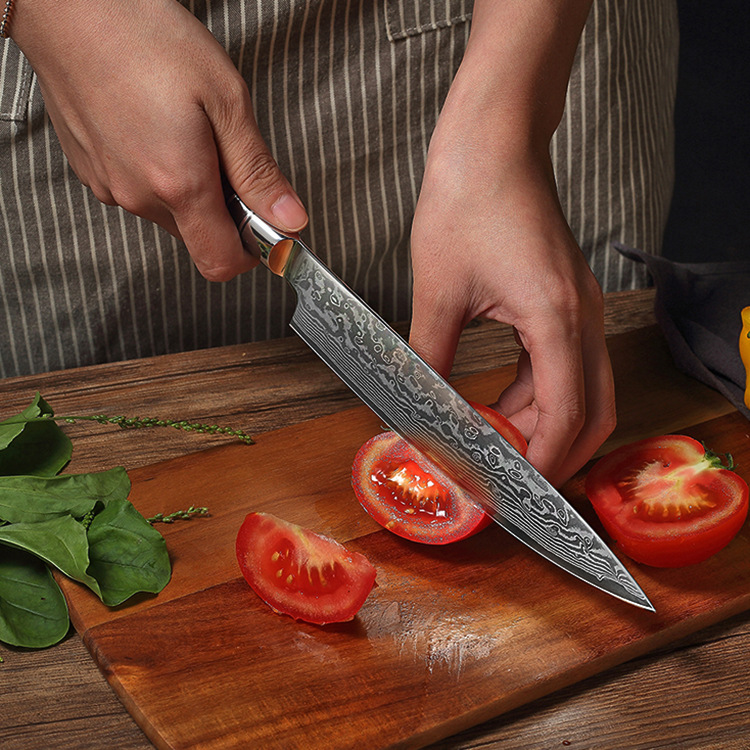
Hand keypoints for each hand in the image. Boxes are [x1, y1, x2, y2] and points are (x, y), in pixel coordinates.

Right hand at [12, 0, 306, 280]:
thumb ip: (257, 170)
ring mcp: (110, 186)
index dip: (250, 252)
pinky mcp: (91, 172)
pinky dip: (156, 173)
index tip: (262, 224)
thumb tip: (289, 219)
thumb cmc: (145, 37)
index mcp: (180, 184)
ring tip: (185, 131)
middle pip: (197, 236)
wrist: (68, 7)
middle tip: (224, 154)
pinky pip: (137, 191)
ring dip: (188, 189)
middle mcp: (140, 196)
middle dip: (222, 210)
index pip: (221, 263)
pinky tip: (154, 128)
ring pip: (168, 213)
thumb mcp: (225, 99)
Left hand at [409, 136, 615, 486]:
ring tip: (491, 445)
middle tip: (508, 478)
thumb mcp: (439, 290)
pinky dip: (537, 393)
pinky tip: (498, 404)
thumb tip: (419, 406)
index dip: (541, 463)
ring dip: (541, 423)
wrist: (492, 142)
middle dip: (555, 453)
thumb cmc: (468, 199)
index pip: (566, 415)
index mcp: (556, 317)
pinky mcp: (564, 298)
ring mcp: (578, 306)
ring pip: (580, 390)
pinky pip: (564, 362)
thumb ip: (430, 356)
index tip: (510, 490)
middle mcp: (580, 315)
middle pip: (594, 411)